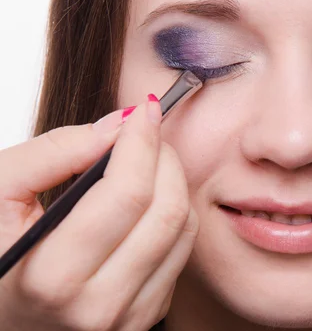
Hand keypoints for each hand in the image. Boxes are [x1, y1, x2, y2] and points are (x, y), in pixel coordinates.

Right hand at [0, 96, 198, 330]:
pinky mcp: (149, 315)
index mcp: (54, 279)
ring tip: (147, 161)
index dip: (142, 142)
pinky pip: (182, 250)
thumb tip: (118, 126)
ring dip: (174, 181)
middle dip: (164, 156)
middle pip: (167, 210)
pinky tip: (148, 198)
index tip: (145, 111)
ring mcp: (130, 318)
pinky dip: (173, 212)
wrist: (5, 317)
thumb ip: (52, 154)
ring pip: (184, 228)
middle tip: (146, 133)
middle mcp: (100, 306)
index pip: (127, 194)